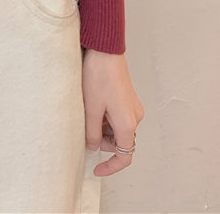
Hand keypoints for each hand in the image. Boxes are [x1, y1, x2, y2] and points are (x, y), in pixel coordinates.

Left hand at [82, 48, 144, 175]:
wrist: (104, 50)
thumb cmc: (98, 76)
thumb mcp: (91, 108)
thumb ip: (92, 132)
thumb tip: (93, 146)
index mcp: (127, 123)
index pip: (124, 156)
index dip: (110, 166)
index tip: (96, 169)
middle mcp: (134, 117)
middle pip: (120, 142)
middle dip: (101, 141)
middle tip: (84, 129)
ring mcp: (132, 107)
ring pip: (117, 129)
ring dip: (102, 128)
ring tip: (86, 111)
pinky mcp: (127, 98)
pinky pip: (117, 116)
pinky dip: (105, 117)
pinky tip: (92, 104)